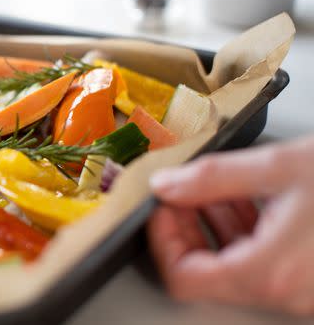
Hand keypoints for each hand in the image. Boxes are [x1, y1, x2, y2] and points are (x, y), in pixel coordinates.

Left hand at [148, 136, 313, 315]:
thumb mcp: (280, 167)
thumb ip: (213, 178)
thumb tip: (168, 184)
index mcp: (271, 273)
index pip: (184, 277)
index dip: (162, 238)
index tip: (161, 205)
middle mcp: (290, 293)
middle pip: (208, 273)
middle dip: (189, 227)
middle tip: (184, 192)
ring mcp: (307, 291)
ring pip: (239, 268)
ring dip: (218, 227)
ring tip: (217, 189)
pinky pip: (270, 264)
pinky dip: (251, 233)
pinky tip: (253, 199)